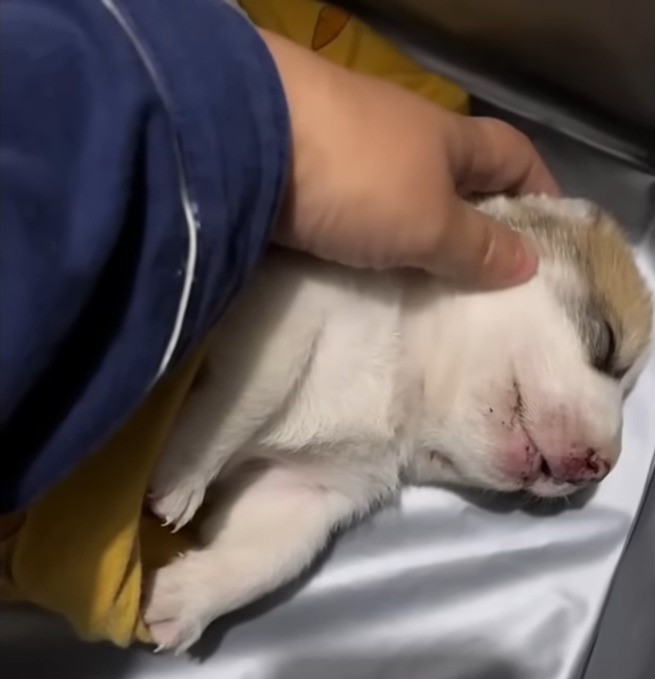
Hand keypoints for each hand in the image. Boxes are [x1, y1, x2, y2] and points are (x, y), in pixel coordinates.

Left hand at [260, 30, 559, 289]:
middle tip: (489, 281)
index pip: (513, 154)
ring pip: (405, 202)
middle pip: (458, 180)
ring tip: (434, 291)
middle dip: (477, 225)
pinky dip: (373, 246)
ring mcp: (354, 157)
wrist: (248, 144)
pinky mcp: (311, 180)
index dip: (540, 189)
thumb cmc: (360, 178)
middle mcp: (405, 139)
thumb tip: (528, 263)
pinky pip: (359, 218)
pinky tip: (374, 276)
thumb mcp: (430, 222)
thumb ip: (477, 246)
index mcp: (448, 139)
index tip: (551, 236)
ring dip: (421, 241)